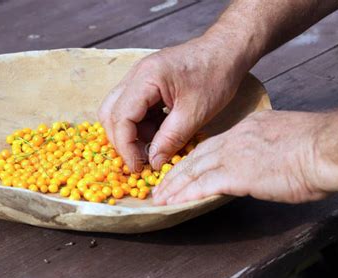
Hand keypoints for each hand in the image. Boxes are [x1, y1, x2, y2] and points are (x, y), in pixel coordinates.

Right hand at [98, 37, 247, 171]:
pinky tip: (160, 133)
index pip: (121, 117)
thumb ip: (171, 139)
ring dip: (131, 133)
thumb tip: (153, 162)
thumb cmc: (215, 76)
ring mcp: (138, 78)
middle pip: (110, 113)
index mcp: (146, 78)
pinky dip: (141, 125)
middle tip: (141, 159)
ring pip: (118, 111)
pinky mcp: (145, 83)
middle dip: (122, 141)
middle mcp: (136, 75)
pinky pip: (132, 108)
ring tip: (155, 145)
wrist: (226, 51)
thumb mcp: (195, 113)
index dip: (125, 146)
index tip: (137, 167)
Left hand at [153, 110, 329, 203]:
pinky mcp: (236, 174)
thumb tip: (260, 160)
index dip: (192, 159)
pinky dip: (186, 195)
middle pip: (195, 157)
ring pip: (193, 171)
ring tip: (160, 198)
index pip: (210, 145)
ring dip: (174, 187)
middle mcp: (234, 139)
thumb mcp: (284, 138)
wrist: (324, 149)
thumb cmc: (314, 146)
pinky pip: (203, 185)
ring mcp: (233, 156)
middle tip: (160, 186)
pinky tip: (174, 203)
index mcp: (246, 128)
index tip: (180, 169)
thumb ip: (265, 148)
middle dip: (175, 173)